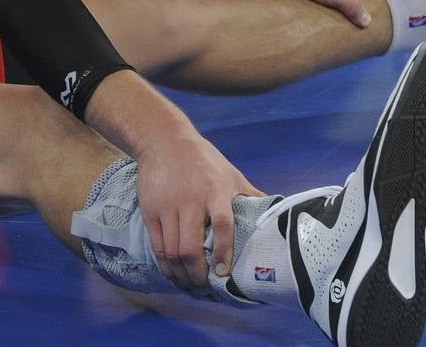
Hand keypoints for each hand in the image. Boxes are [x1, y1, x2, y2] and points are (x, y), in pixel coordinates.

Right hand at [135, 131, 262, 289]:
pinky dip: (165, 264)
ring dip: (181, 274)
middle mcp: (191, 201)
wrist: (163, 140)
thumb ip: (249, 193)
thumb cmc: (202, 158)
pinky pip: (157, 245)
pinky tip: (173, 272)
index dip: (224, 250)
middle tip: (204, 285)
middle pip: (191, 247)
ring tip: (189, 284)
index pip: (222, 224)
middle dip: (197, 273)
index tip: (223, 271)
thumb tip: (274, 210)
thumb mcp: (230, 172)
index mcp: (215, 191)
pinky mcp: (151, 211)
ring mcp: (168, 207)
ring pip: (173, 251)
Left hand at [250, 0, 371, 26]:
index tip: (358, 20)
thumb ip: (350, 6)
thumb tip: (367, 21)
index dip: (353, 4)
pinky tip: (298, 32)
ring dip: (312, 19)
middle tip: (338, 35)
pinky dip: (296, 20)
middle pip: (327, 1)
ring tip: (319, 39)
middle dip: (332, 16)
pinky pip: (293, 12)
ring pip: (310, 7)